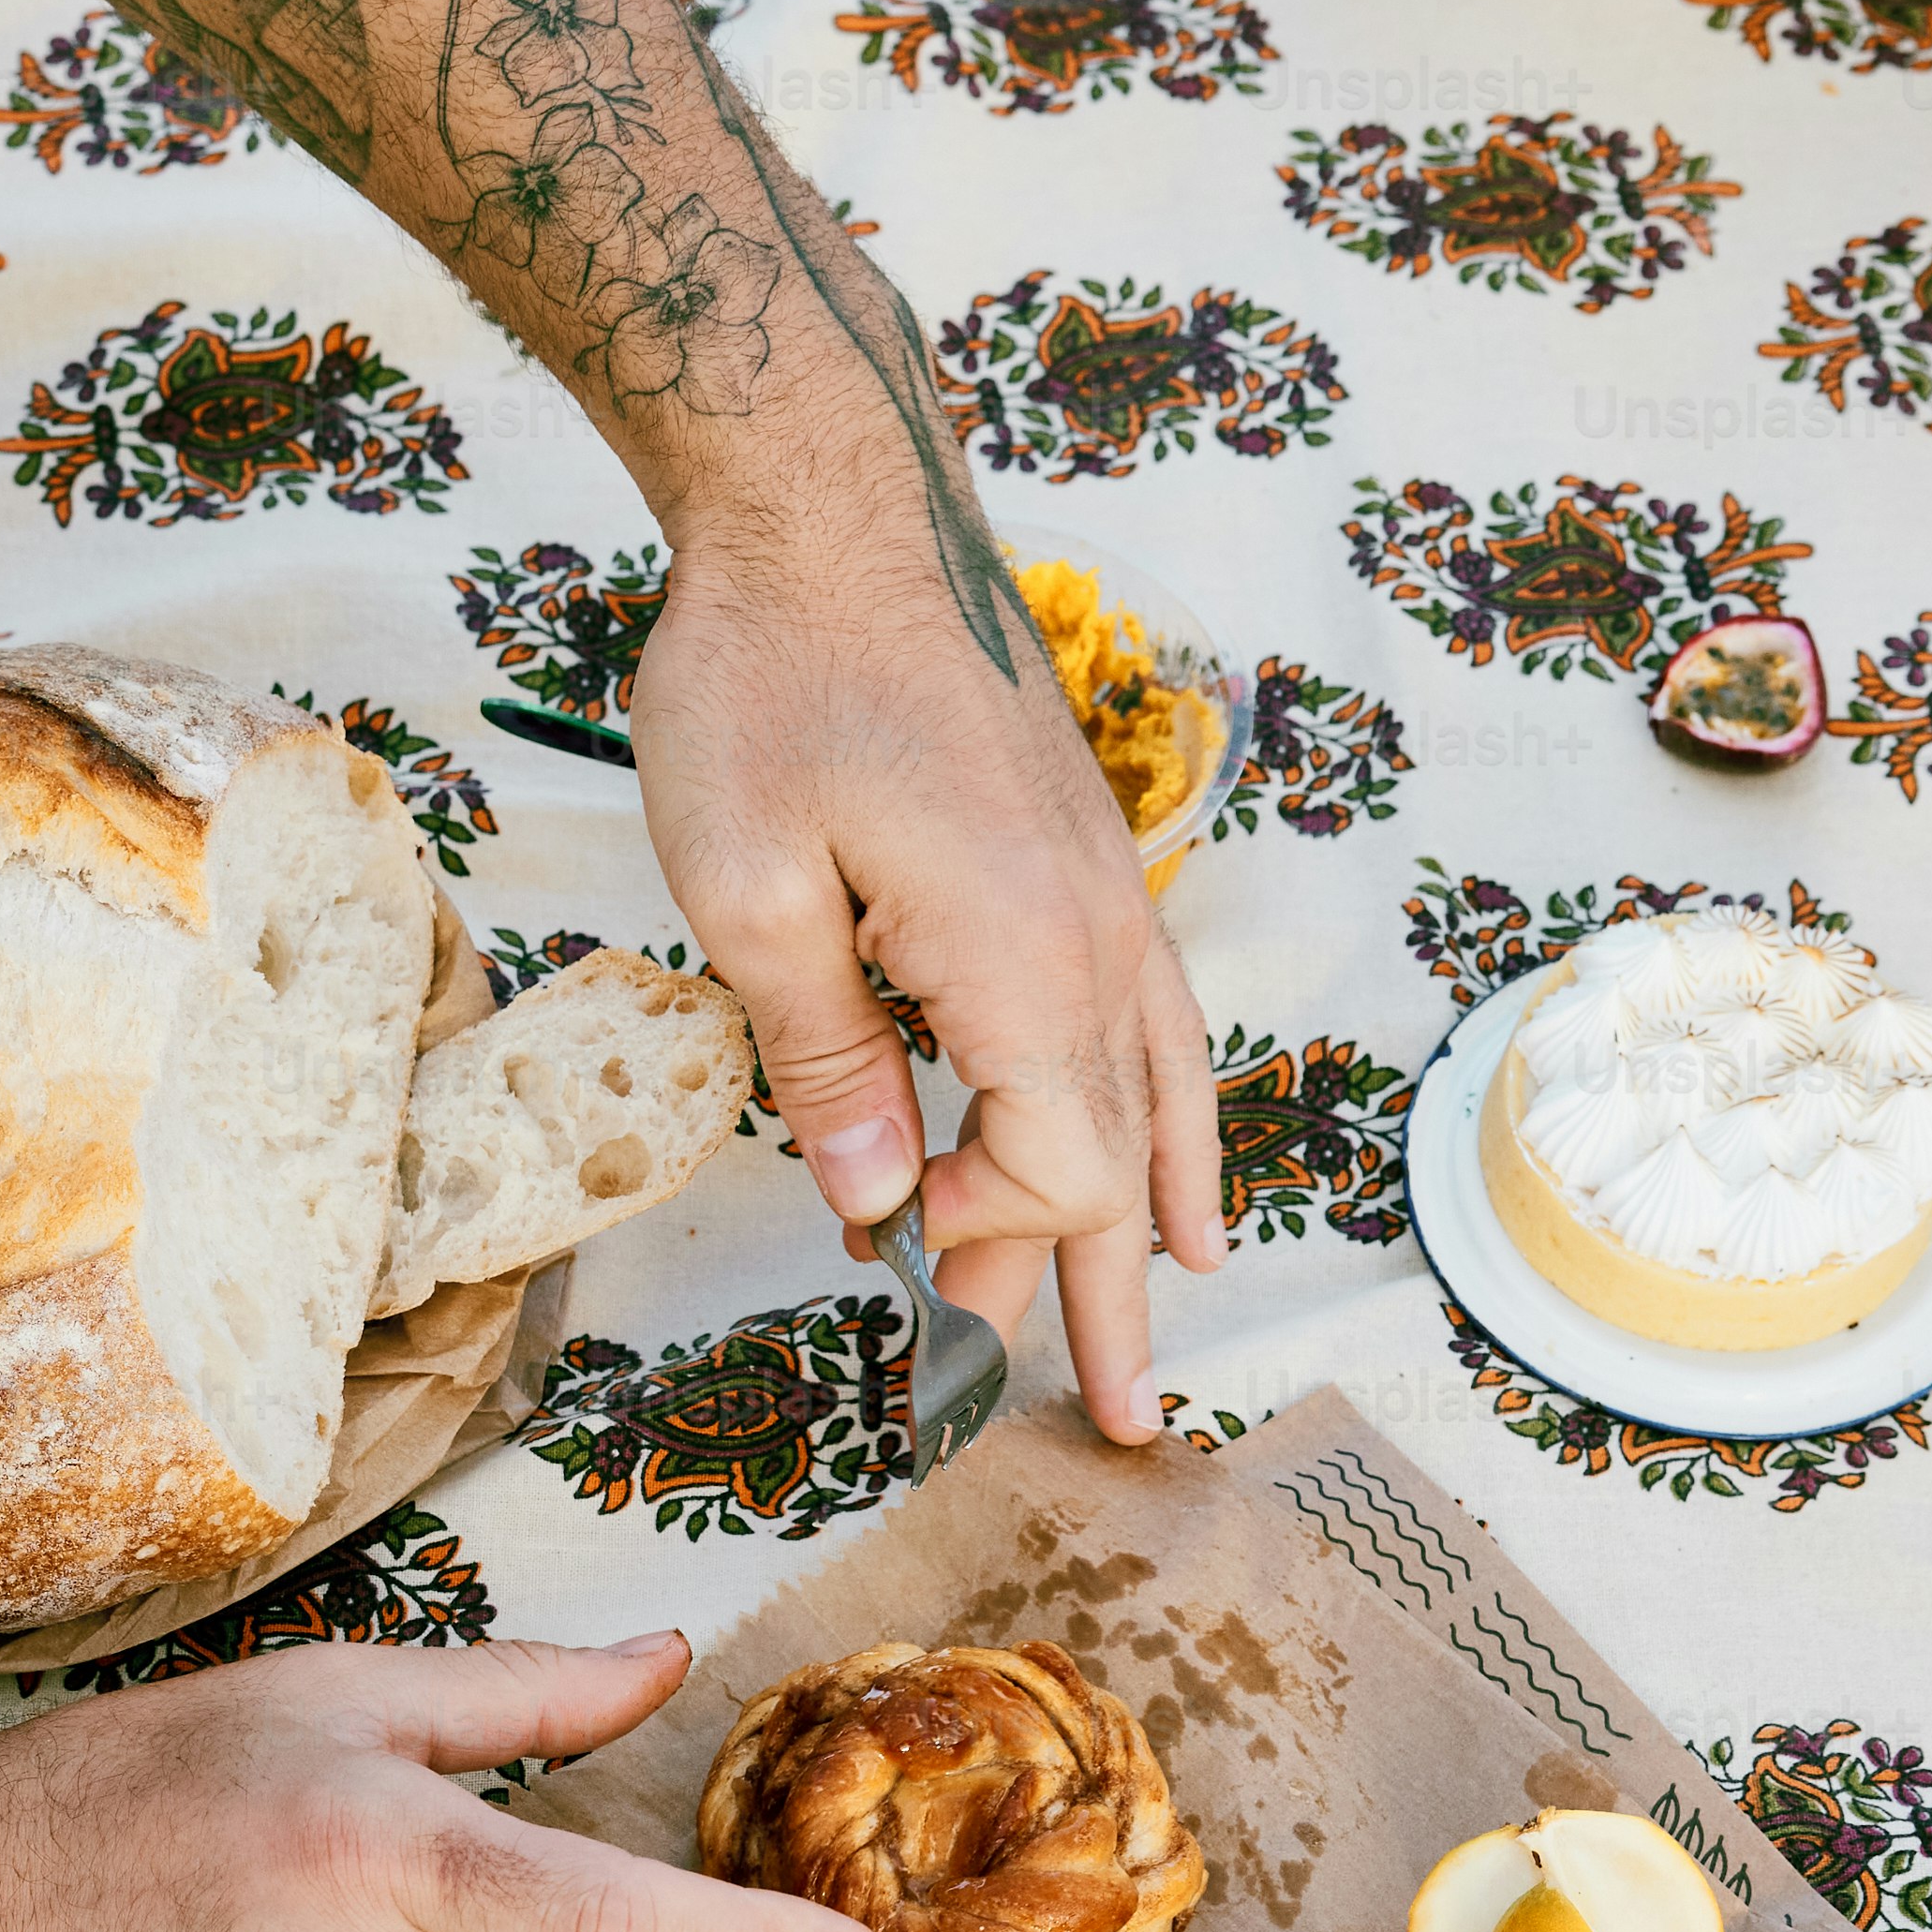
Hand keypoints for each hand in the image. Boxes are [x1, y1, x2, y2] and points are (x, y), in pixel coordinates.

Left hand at [628, 542, 1228, 1441]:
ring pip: (1157, 1096)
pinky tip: (1178, 1163)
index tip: (881, 1234)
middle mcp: (1098, 938)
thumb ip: (825, 1059)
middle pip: (1124, 1161)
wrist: (828, 507)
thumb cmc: (771, 675)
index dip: (979, 1232)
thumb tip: (879, 1204)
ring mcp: (1106, 896)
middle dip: (1103, 1297)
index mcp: (1025, 956)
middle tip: (1106, 1425)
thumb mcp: (753, 885)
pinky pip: (1154, 1023)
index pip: (1057, 1169)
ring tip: (1158, 1325)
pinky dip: (1169, 1112)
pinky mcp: (1083, 861)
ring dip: (1149, 1222)